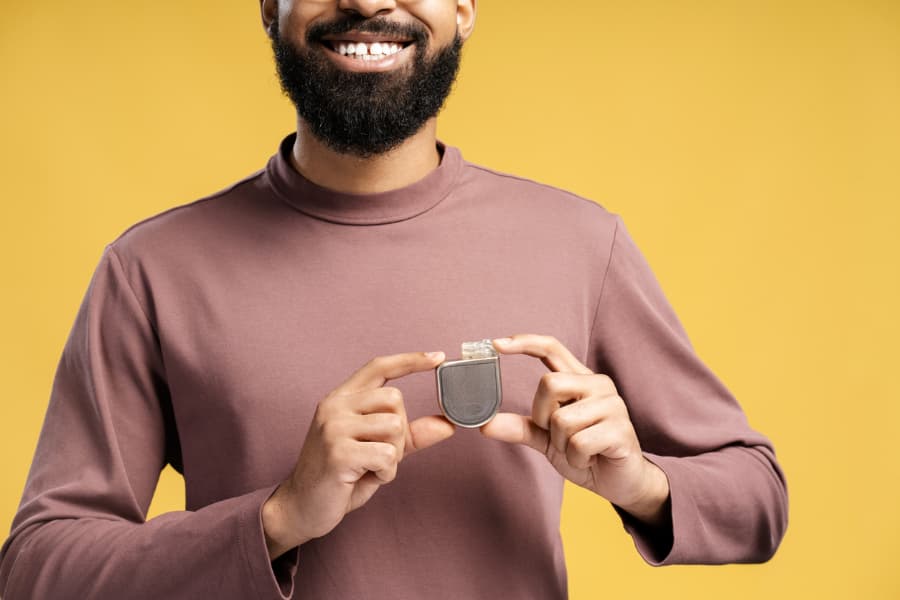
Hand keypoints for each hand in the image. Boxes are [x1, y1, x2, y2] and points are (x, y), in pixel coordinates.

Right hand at [263, 351, 453, 558]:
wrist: (301, 507)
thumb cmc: (341, 477)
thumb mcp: (378, 449)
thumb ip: (410, 434)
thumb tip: (448, 424)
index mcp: (341, 399)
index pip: (379, 367)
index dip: (411, 360)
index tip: (438, 356)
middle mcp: (334, 406)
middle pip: (395, 399)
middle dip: (399, 433)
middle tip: (379, 455)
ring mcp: (333, 428)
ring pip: (394, 427)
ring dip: (393, 457)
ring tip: (369, 468)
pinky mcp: (338, 453)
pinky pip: (387, 455)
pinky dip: (386, 472)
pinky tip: (364, 478)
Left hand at [480, 334, 669, 525]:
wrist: (620, 483)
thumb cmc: (587, 454)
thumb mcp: (547, 440)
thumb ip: (521, 428)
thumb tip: (485, 425)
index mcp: (580, 380)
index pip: (551, 348)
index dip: (524, 342)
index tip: (496, 344)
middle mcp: (598, 385)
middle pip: (549, 383)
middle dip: (542, 416)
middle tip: (557, 436)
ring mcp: (612, 405)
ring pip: (561, 420)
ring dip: (561, 445)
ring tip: (578, 450)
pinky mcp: (621, 430)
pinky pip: (578, 444)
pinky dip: (575, 459)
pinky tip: (590, 460)